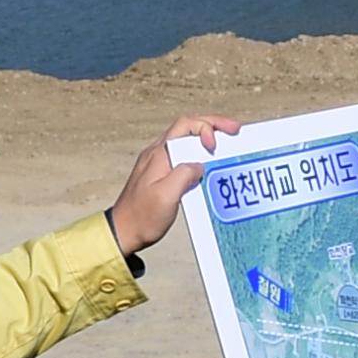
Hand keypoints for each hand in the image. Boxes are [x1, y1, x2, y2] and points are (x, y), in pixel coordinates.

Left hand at [109, 113, 239, 256]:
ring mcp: (159, 163)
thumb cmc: (141, 217)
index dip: (206, 128)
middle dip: (212, 125)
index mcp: (159, 154)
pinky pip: (184, 156)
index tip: (215, 146)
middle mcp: (158, 154)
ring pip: (186, 140)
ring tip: (226, 143)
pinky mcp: (162, 175)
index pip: (185, 125)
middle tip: (234, 129)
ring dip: (207, 138)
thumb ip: (184, 175)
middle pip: (188, 127)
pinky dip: (200, 154)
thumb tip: (199, 166)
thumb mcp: (165, 196)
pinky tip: (210, 164)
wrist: (124, 232)